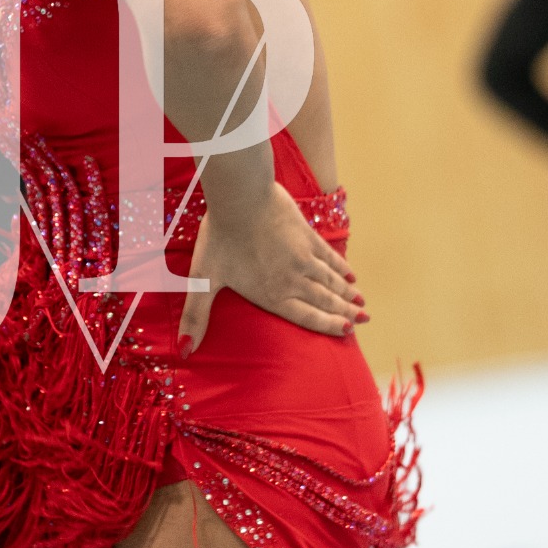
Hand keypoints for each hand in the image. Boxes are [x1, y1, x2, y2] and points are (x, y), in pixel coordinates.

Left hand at [176, 183, 366, 356]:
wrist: (242, 197)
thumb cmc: (220, 238)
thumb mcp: (204, 279)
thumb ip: (197, 316)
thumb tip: (184, 350)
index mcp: (272, 294)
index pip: (306, 316)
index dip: (328, 325)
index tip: (347, 332)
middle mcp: (293, 280)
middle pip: (324, 301)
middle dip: (345, 313)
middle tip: (363, 320)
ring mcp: (304, 258)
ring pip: (331, 281)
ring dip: (347, 293)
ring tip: (362, 303)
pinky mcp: (308, 236)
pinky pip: (329, 258)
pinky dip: (341, 268)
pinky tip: (351, 275)